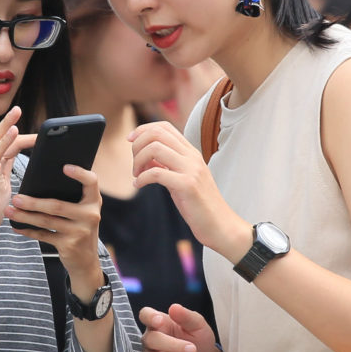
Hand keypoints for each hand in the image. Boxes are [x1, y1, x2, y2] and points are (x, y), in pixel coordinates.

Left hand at [9, 163, 103, 277]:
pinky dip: (28, 231)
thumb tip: (41, 178)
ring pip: (46, 221)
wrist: (86, 261)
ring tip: (9, 211)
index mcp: (94, 201)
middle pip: (57, 205)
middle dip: (32, 202)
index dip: (80, 174)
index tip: (65, 167)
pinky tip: (16, 226)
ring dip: (25, 216)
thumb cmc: (79, 228)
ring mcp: (80, 232)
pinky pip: (43, 235)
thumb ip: (73, 197)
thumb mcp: (83, 212)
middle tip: (15, 198)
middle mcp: (90, 216)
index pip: (91, 182)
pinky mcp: (69, 245)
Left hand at [129, 122, 244, 258]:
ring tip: (137, 176)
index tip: (130, 140)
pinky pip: (156, 173)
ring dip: (138, 161)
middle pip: (156, 134)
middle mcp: (192, 156)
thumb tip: (145, 156)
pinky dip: (141, 178)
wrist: (220, 225)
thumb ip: (167, 164)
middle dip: (137, 146)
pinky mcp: (187, 185)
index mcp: (191, 152)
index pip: (164, 127)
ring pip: (154, 148)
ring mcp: (191, 169)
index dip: (143, 130)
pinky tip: (139, 185)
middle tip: (134, 165)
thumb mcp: (182, 178)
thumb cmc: (199, 204)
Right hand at [139, 303, 223, 351]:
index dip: (149, 317)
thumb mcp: (199, 326)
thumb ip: (187, 316)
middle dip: (171, 345)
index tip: (160, 321)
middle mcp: (151, 339)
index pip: (145, 315)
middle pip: (150, 339)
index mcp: (159, 323)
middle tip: (193, 349)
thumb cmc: (200, 340)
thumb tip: (173, 307)